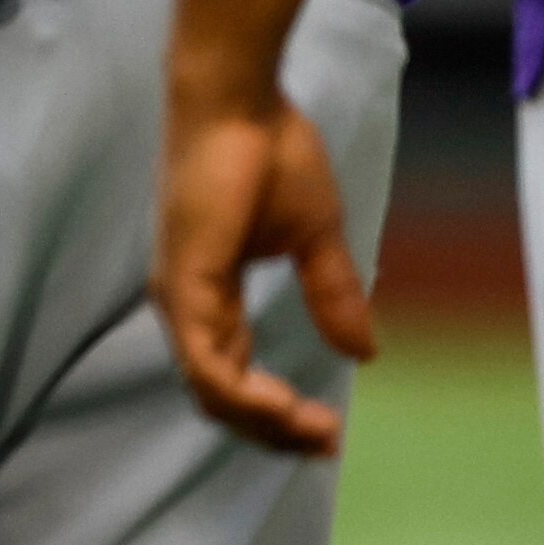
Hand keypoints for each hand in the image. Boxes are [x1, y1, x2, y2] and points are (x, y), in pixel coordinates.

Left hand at [150, 88, 371, 456]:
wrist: (238, 100)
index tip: (330, 431)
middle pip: (219, 398)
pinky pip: (206, 362)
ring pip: (212, 391)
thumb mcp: (315, 238)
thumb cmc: (269, 152)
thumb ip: (331, 294)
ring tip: (316, 430)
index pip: (233, 378)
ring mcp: (178, 295)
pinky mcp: (183, 283)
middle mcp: (186, 304)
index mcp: (208, 296)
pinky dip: (244, 395)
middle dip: (275, 432)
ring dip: (266, 422)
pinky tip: (284, 405)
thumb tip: (365, 353)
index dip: (278, 414)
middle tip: (327, 445)